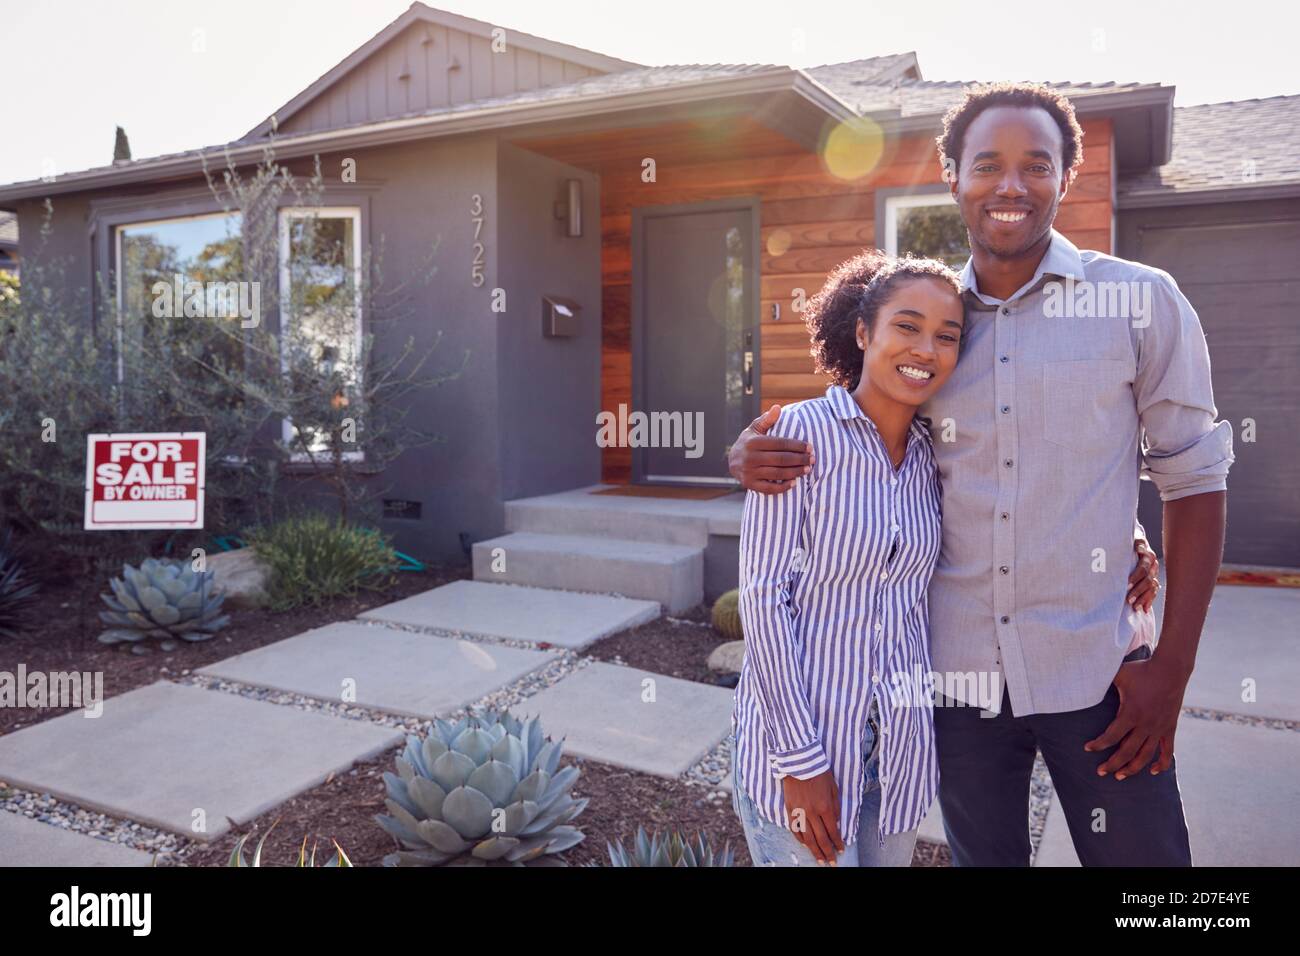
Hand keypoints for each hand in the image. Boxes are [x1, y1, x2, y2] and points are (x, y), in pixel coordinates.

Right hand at [727, 405, 814, 493]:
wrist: (732, 461)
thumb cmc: (749, 442)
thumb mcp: (755, 429)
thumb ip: (767, 420)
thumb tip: (777, 408)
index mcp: (753, 442)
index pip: (780, 444)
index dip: (797, 446)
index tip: (810, 447)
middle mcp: (750, 457)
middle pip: (781, 459)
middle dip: (800, 459)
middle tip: (812, 459)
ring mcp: (749, 472)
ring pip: (777, 474)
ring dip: (795, 472)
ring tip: (807, 470)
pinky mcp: (750, 484)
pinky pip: (769, 489)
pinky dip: (783, 487)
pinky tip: (794, 482)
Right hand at [781, 770, 844, 863]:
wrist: (799, 761)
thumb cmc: (819, 773)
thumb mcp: (833, 788)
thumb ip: (835, 807)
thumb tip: (835, 824)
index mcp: (825, 807)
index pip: (833, 831)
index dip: (837, 842)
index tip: (841, 850)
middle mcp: (811, 812)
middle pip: (820, 838)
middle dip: (827, 852)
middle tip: (832, 863)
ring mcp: (799, 812)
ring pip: (807, 837)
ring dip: (814, 850)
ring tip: (819, 860)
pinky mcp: (790, 809)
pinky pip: (795, 829)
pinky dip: (800, 839)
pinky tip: (806, 845)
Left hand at [1084, 656, 1187, 778]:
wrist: (1170, 670)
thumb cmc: (1141, 671)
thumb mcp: (1118, 674)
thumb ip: (1101, 680)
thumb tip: (1082, 680)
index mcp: (1130, 713)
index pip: (1111, 736)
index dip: (1098, 745)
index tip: (1087, 748)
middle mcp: (1145, 725)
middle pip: (1127, 752)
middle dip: (1112, 764)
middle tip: (1101, 772)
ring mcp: (1159, 728)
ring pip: (1145, 756)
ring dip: (1133, 768)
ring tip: (1120, 776)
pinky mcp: (1169, 728)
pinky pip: (1167, 751)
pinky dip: (1162, 763)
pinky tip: (1153, 771)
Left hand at [1126, 538, 1160, 611]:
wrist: (1132, 544)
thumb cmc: (1123, 541)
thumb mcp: (1125, 540)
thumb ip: (1130, 543)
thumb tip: (1137, 547)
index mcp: (1145, 552)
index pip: (1143, 566)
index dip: (1136, 575)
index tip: (1127, 584)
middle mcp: (1151, 562)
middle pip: (1147, 578)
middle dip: (1138, 589)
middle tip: (1128, 599)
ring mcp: (1153, 571)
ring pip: (1151, 586)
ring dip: (1143, 597)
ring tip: (1134, 606)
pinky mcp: (1153, 579)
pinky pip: (1153, 592)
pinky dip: (1148, 601)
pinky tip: (1143, 609)